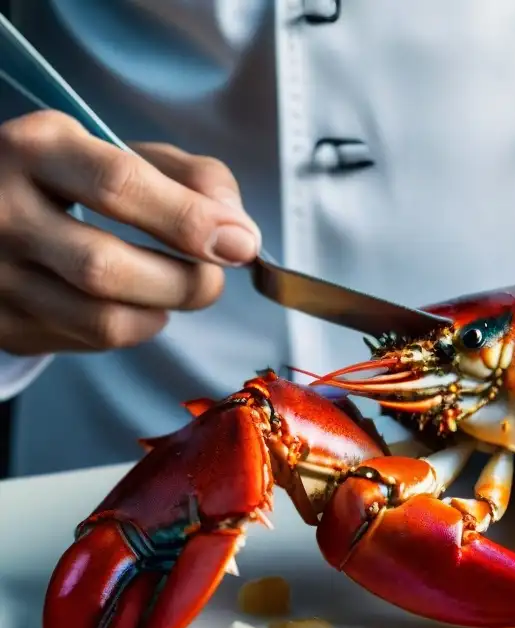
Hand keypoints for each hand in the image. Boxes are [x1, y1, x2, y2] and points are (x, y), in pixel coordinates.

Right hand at [0, 110, 260, 355]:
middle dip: (184, 282)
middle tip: (213, 278)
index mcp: (38, 148)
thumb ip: (191, 178)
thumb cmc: (74, 178)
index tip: (241, 244)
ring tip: (175, 288)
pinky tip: (134, 302)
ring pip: (102, 320)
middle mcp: (2, 210)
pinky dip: (134, 327)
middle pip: (106, 267)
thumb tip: (237, 230)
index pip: (120, 186)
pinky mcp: (3, 323)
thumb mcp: (123, 152)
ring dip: (163, 311)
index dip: (190, 221)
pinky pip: (90, 342)